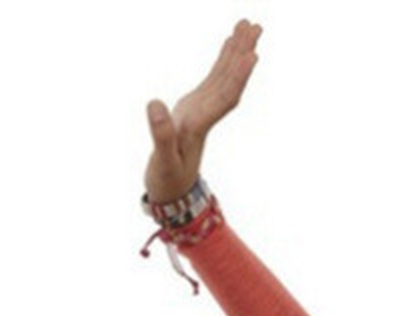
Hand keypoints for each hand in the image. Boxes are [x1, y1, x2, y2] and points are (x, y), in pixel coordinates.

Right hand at [144, 19, 262, 202]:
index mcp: (200, 124)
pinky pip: (214, 79)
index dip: (238, 77)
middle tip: (255, 26)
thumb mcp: (162, 161)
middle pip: (230, 81)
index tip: (251, 55)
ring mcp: (202, 109)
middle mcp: (206, 114)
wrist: (172, 194)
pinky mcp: (195, 107)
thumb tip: (154, 104)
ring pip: (225, 76)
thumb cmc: (167, 181)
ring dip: (237, 51)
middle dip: (242, 53)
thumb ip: (161, 135)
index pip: (225, 98)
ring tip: (249, 25)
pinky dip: (224, 60)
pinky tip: (231, 43)